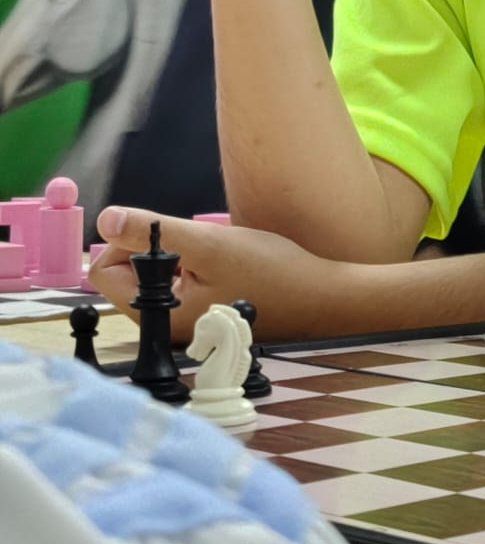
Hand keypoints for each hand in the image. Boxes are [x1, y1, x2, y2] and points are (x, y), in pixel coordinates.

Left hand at [91, 206, 338, 342]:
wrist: (321, 298)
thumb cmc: (270, 272)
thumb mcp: (210, 244)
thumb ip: (153, 231)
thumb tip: (105, 218)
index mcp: (156, 314)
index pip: (104, 271)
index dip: (128, 243)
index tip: (171, 236)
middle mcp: (162, 326)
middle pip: (128, 273)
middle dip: (159, 249)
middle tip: (202, 248)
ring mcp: (183, 324)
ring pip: (155, 276)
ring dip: (181, 256)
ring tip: (219, 258)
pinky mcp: (202, 318)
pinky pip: (179, 283)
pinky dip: (196, 267)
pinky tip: (228, 267)